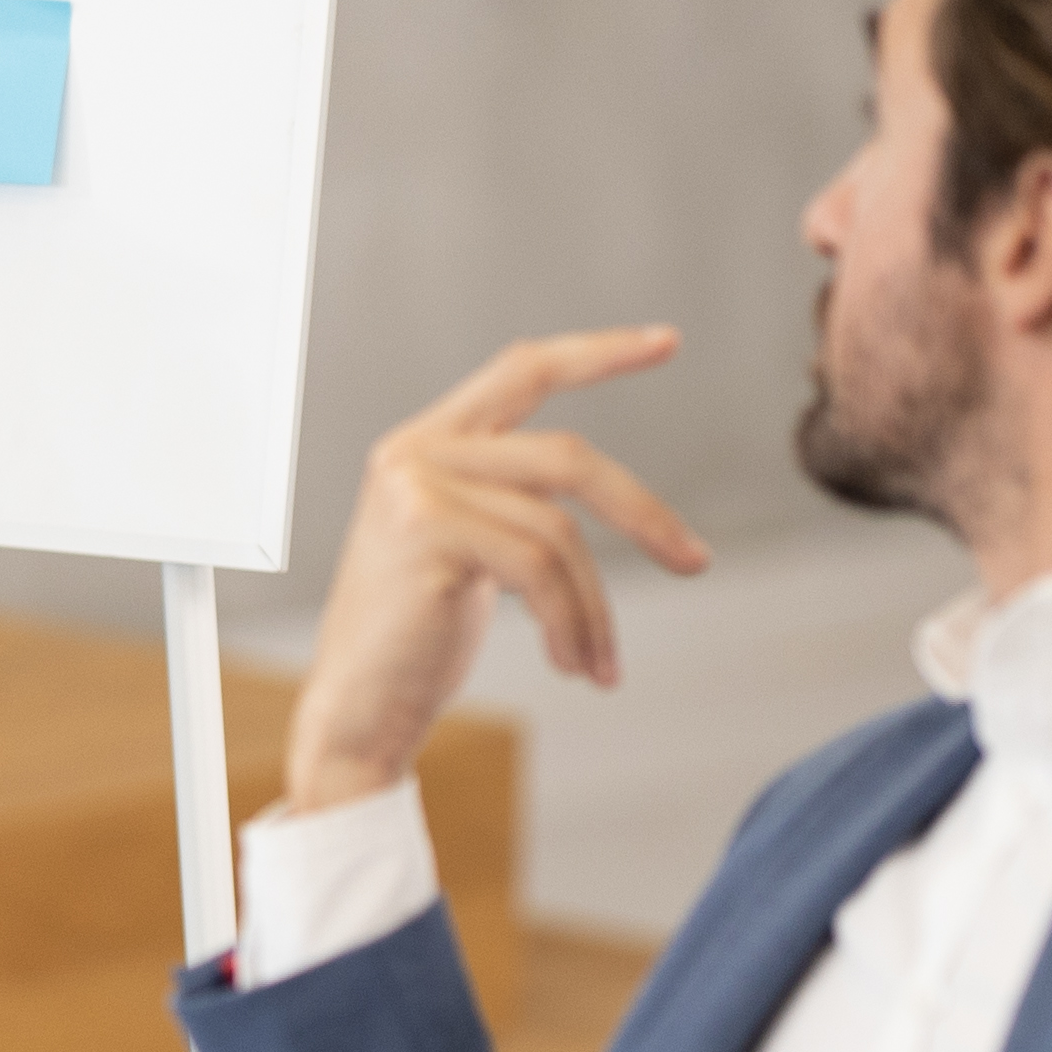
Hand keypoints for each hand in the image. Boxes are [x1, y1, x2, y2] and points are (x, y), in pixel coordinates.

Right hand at [273, 326, 713, 814]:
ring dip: (596, 609)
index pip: (522, 370)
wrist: (355, 709)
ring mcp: (415, 489)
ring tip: (600, 664)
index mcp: (426, 443)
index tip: (666, 341)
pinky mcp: (426, 534)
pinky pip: (538, 570)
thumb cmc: (414, 641)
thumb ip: (510, 501)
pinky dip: (572, 624)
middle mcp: (415, 452)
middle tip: (696, 562)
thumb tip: (605, 493)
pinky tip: (573, 665)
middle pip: (567, 456)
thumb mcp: (468, 551)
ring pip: (558, 531)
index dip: (598, 353)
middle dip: (642, 512)